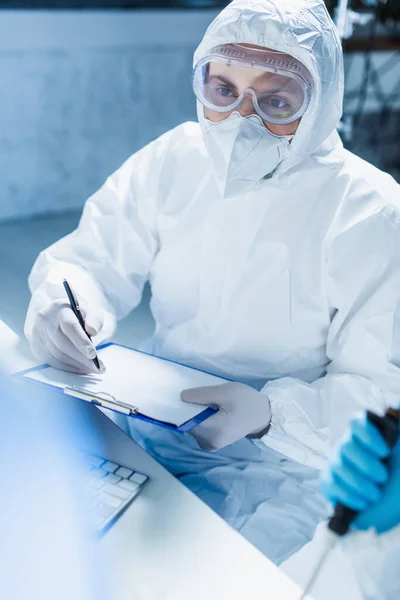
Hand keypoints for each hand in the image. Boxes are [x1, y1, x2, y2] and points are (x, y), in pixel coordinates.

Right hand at [26, 297, 107, 373]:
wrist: (62, 314)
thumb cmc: (81, 315)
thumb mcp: (92, 311)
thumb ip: (95, 319)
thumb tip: (92, 330)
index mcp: (60, 308)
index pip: (70, 326)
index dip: (81, 342)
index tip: (93, 355)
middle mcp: (45, 319)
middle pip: (62, 344)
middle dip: (81, 358)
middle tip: (98, 367)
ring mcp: (37, 333)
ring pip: (57, 355)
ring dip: (76, 365)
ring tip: (91, 369)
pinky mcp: (36, 346)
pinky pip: (51, 361)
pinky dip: (67, 368)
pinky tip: (79, 369)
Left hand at [181, 382, 270, 450]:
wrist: (262, 415)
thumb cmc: (246, 401)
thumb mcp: (225, 391)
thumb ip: (202, 395)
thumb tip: (181, 397)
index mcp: (214, 430)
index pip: (186, 419)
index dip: (180, 406)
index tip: (180, 395)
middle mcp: (209, 442)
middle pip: (188, 423)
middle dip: (189, 409)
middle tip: (198, 395)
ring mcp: (210, 446)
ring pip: (192, 427)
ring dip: (194, 414)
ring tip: (207, 403)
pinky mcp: (211, 444)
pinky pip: (198, 430)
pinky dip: (199, 420)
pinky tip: (208, 411)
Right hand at [321, 414, 399, 533]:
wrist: (391, 505)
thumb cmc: (398, 476)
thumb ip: (399, 430)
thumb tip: (398, 406)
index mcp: (367, 435)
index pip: (357, 421)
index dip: (368, 435)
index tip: (385, 451)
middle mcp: (349, 445)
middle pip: (346, 445)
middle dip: (365, 464)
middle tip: (383, 477)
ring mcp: (337, 463)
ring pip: (338, 466)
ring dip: (358, 483)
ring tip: (375, 494)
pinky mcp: (330, 482)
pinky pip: (330, 484)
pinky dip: (347, 495)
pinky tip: (362, 502)